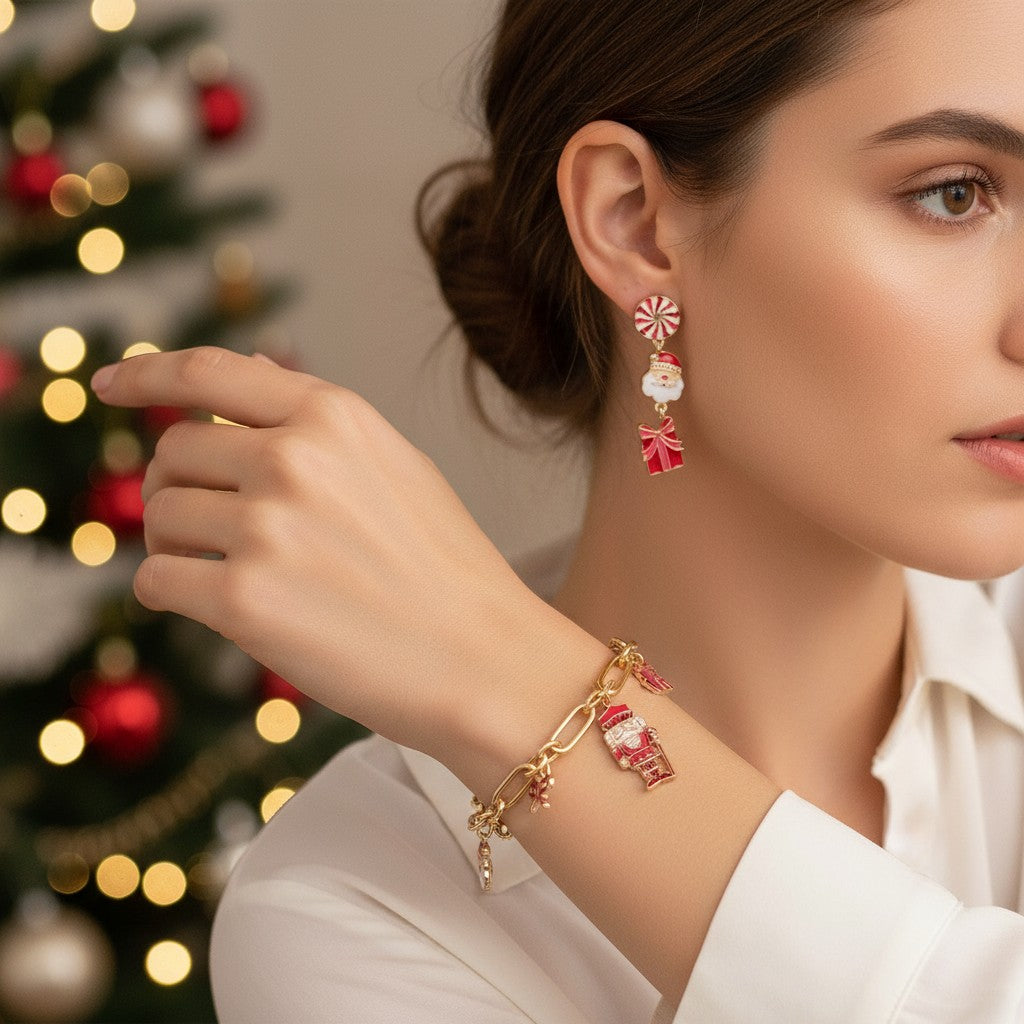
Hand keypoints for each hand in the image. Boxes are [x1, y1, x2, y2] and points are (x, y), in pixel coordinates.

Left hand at [90, 346, 549, 756]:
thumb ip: (319, 423)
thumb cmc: (448, 571)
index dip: (146, 375)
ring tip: (225, 574)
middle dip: (175, 488)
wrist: (486, 660)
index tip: (108, 386)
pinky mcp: (244, 601)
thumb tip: (249, 368)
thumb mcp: (397, 467)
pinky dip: (170, 593)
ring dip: (175, 546)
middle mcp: (294, 459)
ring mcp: (267, 528)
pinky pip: (156, 580)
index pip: (211, 371)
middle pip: (173, 452)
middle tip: (203, 528)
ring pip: (158, 518)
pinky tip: (214, 608)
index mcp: (335, 418)